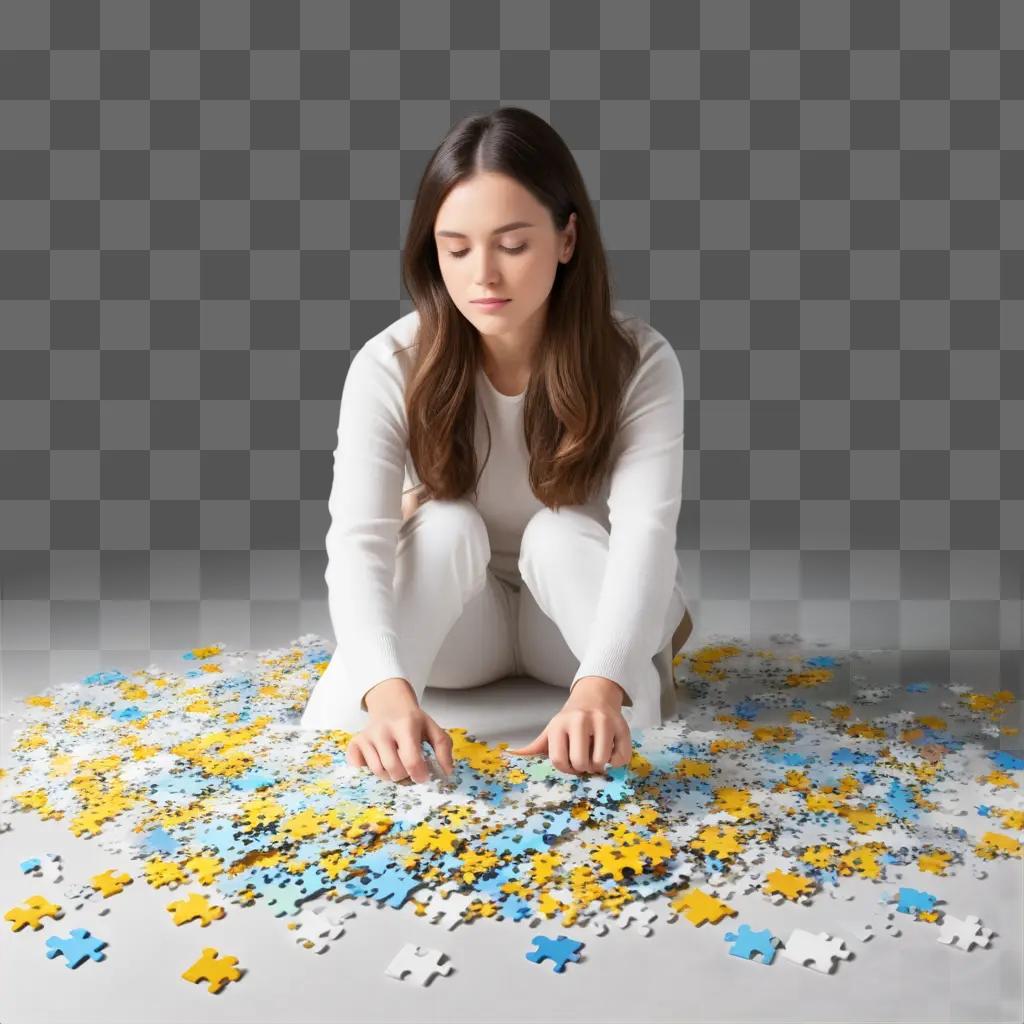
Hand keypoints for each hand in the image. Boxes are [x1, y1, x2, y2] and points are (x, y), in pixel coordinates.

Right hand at [346, 679, 453, 783]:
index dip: (420, 775)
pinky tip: (378, 759)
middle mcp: (384, 730)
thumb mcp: (432, 729)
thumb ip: (443, 749)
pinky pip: (359, 766)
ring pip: (377, 771)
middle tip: (408, 769)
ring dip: (389, 774)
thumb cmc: (413, 721)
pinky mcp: (356, 741)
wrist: (390, 704)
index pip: (411, 760)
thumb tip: (447, 772)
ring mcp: (367, 735)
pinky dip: (368, 769)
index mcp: (406, 725)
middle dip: (404, 776)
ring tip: (396, 763)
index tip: (423, 776)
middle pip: (393, 769)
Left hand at [506, 676, 632, 775]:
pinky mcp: (621, 725)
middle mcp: (580, 720)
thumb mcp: (552, 730)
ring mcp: (602, 721)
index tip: (570, 763)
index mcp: (560, 724)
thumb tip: (512, 755)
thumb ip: (535, 747)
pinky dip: (616, 761)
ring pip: (601, 761)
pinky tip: (610, 751)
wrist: (595, 695)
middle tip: (585, 760)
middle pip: (581, 762)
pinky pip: (621, 758)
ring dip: (600, 765)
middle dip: (583, 768)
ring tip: (596, 756)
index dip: (566, 768)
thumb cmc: (571, 720)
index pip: (559, 761)